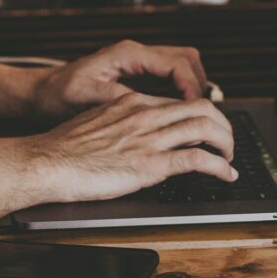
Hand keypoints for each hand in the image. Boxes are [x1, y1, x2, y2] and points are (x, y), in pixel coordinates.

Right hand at [23, 93, 236, 203]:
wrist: (46, 162)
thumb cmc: (63, 149)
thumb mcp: (96, 123)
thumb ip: (122, 124)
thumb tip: (136, 136)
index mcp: (132, 103)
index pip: (179, 102)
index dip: (201, 115)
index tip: (208, 128)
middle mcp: (145, 115)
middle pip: (202, 108)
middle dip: (223, 124)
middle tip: (227, 142)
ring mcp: (149, 138)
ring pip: (206, 128)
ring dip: (226, 144)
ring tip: (230, 158)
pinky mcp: (151, 164)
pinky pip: (198, 160)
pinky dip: (220, 167)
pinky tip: (226, 175)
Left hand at [30, 40, 208, 121]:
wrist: (40, 95)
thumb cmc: (58, 95)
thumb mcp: (87, 98)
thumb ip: (120, 100)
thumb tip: (151, 107)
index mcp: (128, 54)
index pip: (177, 64)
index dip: (192, 88)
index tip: (197, 111)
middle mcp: (137, 55)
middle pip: (188, 60)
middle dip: (200, 86)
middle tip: (202, 115)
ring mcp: (139, 65)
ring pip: (182, 69)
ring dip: (192, 91)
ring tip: (194, 118)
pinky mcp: (137, 78)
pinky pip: (169, 82)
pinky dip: (179, 97)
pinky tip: (177, 119)